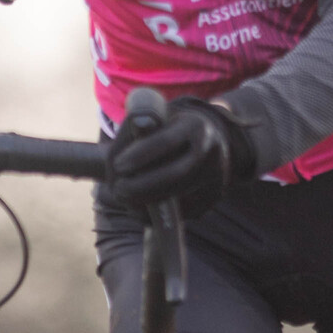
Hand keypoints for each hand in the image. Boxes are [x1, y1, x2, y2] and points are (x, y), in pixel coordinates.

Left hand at [105, 95, 254, 219]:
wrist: (207, 139)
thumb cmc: (169, 128)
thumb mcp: (155, 118)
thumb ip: (134, 130)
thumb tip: (116, 159)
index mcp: (195, 125)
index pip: (166, 141)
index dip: (140, 155)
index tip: (117, 164)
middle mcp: (212, 150)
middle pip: (176, 174)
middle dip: (142, 185)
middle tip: (118, 189)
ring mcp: (216, 175)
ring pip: (181, 196)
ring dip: (147, 202)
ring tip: (124, 198)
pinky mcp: (213, 196)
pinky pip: (185, 211)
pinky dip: (160, 214)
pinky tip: (141, 208)